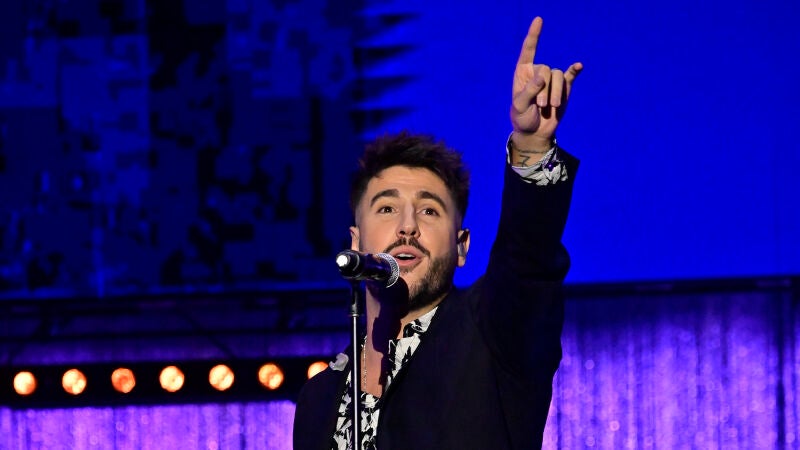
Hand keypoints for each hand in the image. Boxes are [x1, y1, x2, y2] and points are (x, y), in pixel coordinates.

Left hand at [510, 17, 581, 152]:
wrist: (535, 132)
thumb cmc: (522, 118)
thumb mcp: (520, 106)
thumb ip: (529, 91)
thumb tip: (542, 76)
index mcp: (523, 72)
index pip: (529, 50)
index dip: (534, 35)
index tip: (539, 20)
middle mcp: (538, 72)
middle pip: (546, 69)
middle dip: (545, 89)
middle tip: (541, 105)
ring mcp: (551, 80)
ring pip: (558, 77)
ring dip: (556, 93)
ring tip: (551, 107)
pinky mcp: (564, 88)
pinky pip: (570, 76)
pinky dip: (574, 71)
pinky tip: (578, 66)